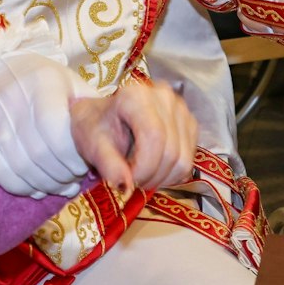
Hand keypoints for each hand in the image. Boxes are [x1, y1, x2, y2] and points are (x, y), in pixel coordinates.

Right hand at [0, 49, 89, 198]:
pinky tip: (38, 187)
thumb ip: (90, 110)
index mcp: (42, 84)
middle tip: (75, 177)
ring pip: (23, 169)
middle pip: (40, 154)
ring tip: (61, 184)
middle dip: (64, 174)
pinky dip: (23, 187)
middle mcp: (13, 101)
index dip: (72, 157)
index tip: (83, 164)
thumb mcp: (71, 83)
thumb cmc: (45, 81)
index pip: (56, 132)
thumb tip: (109, 145)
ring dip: (47, 184)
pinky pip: (2, 175)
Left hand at [70, 78, 196, 198]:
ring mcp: (181, 109)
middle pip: (171, 151)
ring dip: (162, 178)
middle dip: (151, 177)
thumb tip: (125, 188)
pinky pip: (189, 160)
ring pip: (183, 159)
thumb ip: (108, 165)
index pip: (154, 137)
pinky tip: (154, 170)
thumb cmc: (94, 127)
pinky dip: (172, 174)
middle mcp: (165, 97)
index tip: (127, 182)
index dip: (144, 168)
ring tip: (141, 176)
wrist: (100, 115)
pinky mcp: (190, 123)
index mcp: (136, 96)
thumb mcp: (93, 145)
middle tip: (132, 184)